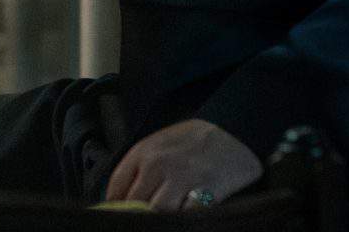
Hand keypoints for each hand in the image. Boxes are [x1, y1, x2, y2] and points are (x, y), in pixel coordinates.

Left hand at [103, 119, 262, 211]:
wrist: (232, 131)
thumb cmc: (193, 141)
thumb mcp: (159, 143)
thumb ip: (139, 166)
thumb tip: (120, 197)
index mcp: (144, 151)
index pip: (117, 185)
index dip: (115, 204)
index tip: (119, 213)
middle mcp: (159, 163)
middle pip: (135, 201)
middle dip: (137, 212)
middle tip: (142, 218)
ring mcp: (182, 177)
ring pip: (158, 211)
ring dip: (160, 217)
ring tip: (164, 218)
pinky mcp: (206, 190)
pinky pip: (186, 214)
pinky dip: (183, 217)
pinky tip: (185, 213)